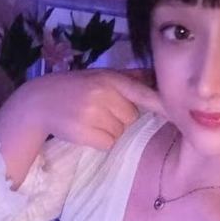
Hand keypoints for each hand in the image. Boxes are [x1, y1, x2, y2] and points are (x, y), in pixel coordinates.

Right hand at [39, 68, 165, 149]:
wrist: (39, 101)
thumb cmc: (75, 88)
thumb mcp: (100, 77)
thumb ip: (128, 80)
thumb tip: (158, 83)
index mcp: (110, 79)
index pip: (143, 93)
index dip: (162, 103)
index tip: (180, 112)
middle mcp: (103, 94)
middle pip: (132, 117)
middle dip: (120, 117)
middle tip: (99, 110)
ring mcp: (93, 113)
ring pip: (120, 132)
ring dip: (109, 130)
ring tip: (89, 118)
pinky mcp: (84, 132)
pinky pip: (108, 143)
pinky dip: (99, 140)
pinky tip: (84, 129)